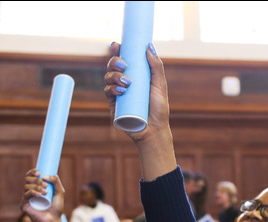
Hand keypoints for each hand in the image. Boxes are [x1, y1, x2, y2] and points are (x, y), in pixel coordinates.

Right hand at [21, 169, 64, 221]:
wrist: (53, 220)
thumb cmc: (56, 207)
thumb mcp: (60, 192)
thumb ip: (56, 181)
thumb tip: (44, 176)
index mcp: (36, 187)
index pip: (30, 176)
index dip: (32, 172)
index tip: (39, 172)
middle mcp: (30, 192)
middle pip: (27, 179)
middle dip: (36, 180)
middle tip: (46, 185)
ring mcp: (26, 198)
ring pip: (27, 186)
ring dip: (37, 187)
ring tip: (45, 192)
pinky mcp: (24, 205)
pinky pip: (26, 195)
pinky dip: (33, 192)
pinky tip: (40, 195)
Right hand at [104, 42, 176, 179]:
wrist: (154, 131)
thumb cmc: (159, 109)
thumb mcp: (160, 86)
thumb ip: (156, 66)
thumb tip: (149, 46)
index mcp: (136, 75)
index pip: (124, 59)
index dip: (118, 50)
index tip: (117, 44)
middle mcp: (125, 82)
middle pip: (113, 66)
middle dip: (115, 61)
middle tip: (124, 65)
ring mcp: (118, 93)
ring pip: (108, 77)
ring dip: (114, 75)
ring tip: (126, 82)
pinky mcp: (113, 104)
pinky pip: (107, 91)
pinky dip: (112, 88)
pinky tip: (121, 91)